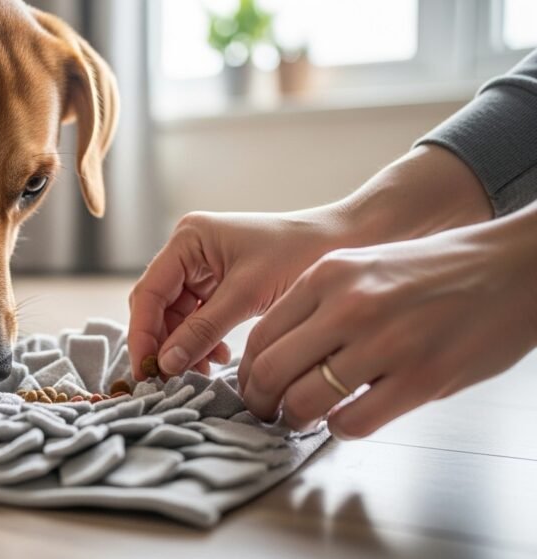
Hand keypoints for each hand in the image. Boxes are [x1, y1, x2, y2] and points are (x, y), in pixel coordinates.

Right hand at [128, 208, 350, 378]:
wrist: (347, 241)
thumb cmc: (300, 254)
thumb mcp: (247, 294)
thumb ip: (202, 329)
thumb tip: (165, 364)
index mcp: (187, 239)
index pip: (149, 292)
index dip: (143, 334)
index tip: (147, 371)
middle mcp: (188, 250)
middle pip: (157, 306)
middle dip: (164, 342)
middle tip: (171, 379)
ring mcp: (202, 267)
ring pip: (175, 316)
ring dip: (184, 345)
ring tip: (204, 370)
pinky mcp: (219, 284)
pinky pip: (197, 318)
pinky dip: (202, 340)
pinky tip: (219, 356)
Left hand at [238, 206, 536, 438]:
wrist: (511, 269)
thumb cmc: (434, 270)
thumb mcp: (363, 266)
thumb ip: (319, 303)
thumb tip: (277, 351)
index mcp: (328, 275)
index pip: (261, 336)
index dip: (247, 371)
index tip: (251, 385)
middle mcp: (349, 306)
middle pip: (271, 371)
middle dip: (260, 401)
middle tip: (266, 412)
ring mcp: (385, 344)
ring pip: (305, 401)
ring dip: (295, 419)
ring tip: (301, 419)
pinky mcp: (421, 379)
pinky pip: (353, 421)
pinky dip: (340, 429)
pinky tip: (346, 419)